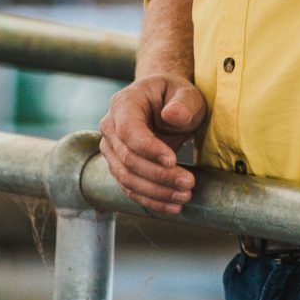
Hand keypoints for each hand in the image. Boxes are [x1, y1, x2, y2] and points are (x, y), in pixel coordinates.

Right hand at [97, 73, 207, 216]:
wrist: (164, 103)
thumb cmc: (174, 96)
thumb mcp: (186, 93)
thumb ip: (183, 103)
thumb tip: (173, 115)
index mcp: (124, 104)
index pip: (129, 131)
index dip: (149, 148)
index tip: (173, 160)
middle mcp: (111, 127)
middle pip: (128, 159)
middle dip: (159, 175)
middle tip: (188, 183)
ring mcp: (111, 149)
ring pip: (127, 178)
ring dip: (156, 192)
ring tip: (185, 196)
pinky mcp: (119, 166)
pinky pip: (130, 188)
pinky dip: (152, 200)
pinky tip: (173, 206)